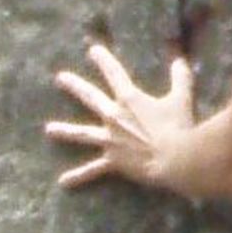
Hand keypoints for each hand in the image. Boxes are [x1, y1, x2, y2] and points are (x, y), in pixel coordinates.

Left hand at [48, 31, 203, 199]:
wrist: (175, 159)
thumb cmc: (179, 127)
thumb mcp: (181, 98)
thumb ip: (180, 77)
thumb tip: (180, 60)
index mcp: (129, 99)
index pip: (114, 73)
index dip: (103, 60)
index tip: (92, 50)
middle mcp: (114, 116)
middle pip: (90, 97)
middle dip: (74, 86)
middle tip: (60, 78)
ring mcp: (110, 139)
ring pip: (82, 133)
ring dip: (65, 130)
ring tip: (49, 129)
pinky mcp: (113, 160)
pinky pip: (93, 170)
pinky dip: (79, 176)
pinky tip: (63, 182)